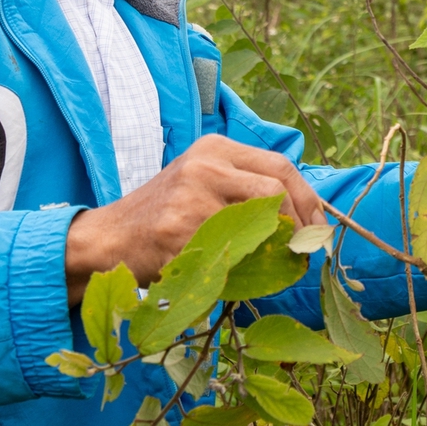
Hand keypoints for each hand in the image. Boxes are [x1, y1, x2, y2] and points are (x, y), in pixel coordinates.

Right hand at [65, 136, 324, 294]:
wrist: (108, 239)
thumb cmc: (164, 216)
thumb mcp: (202, 183)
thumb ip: (245, 189)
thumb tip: (306, 220)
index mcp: (215, 149)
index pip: (280, 165)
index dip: (308, 199)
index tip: (318, 227)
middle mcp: (205, 165)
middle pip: (276, 188)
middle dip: (300, 224)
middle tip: (305, 251)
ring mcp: (191, 196)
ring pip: (258, 222)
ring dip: (275, 249)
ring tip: (276, 265)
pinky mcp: (180, 230)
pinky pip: (230, 254)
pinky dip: (243, 269)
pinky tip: (239, 276)